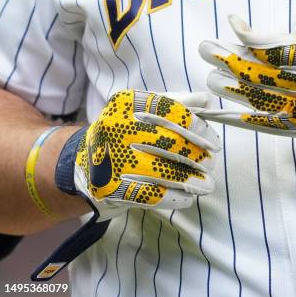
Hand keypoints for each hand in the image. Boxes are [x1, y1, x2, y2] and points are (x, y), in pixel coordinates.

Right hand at [33, 89, 220, 280]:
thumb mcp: (143, 111)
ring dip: (192, 180)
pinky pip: (152, 195)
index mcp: (126, 104)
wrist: (82, 164)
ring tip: (207, 184)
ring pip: (164, 171)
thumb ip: (176, 102)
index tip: (213, 142)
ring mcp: (111, 159)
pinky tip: (188, 196)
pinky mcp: (110, 188)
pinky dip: (176, 197)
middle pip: (170, 143)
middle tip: (211, 164)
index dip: (197, 128)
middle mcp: (115, 128)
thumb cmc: (124, 133)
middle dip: (198, 157)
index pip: (170, 112)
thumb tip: (207, 99)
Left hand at [199, 0, 295, 146]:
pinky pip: (268, 127)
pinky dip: (240, 121)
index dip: (248, 36)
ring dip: (231, 90)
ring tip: (208, 78)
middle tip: (202, 48)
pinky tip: (218, 113)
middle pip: (262, 75)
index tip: (232, 22)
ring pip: (262, 102)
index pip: (277, 47)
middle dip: (228, 61)